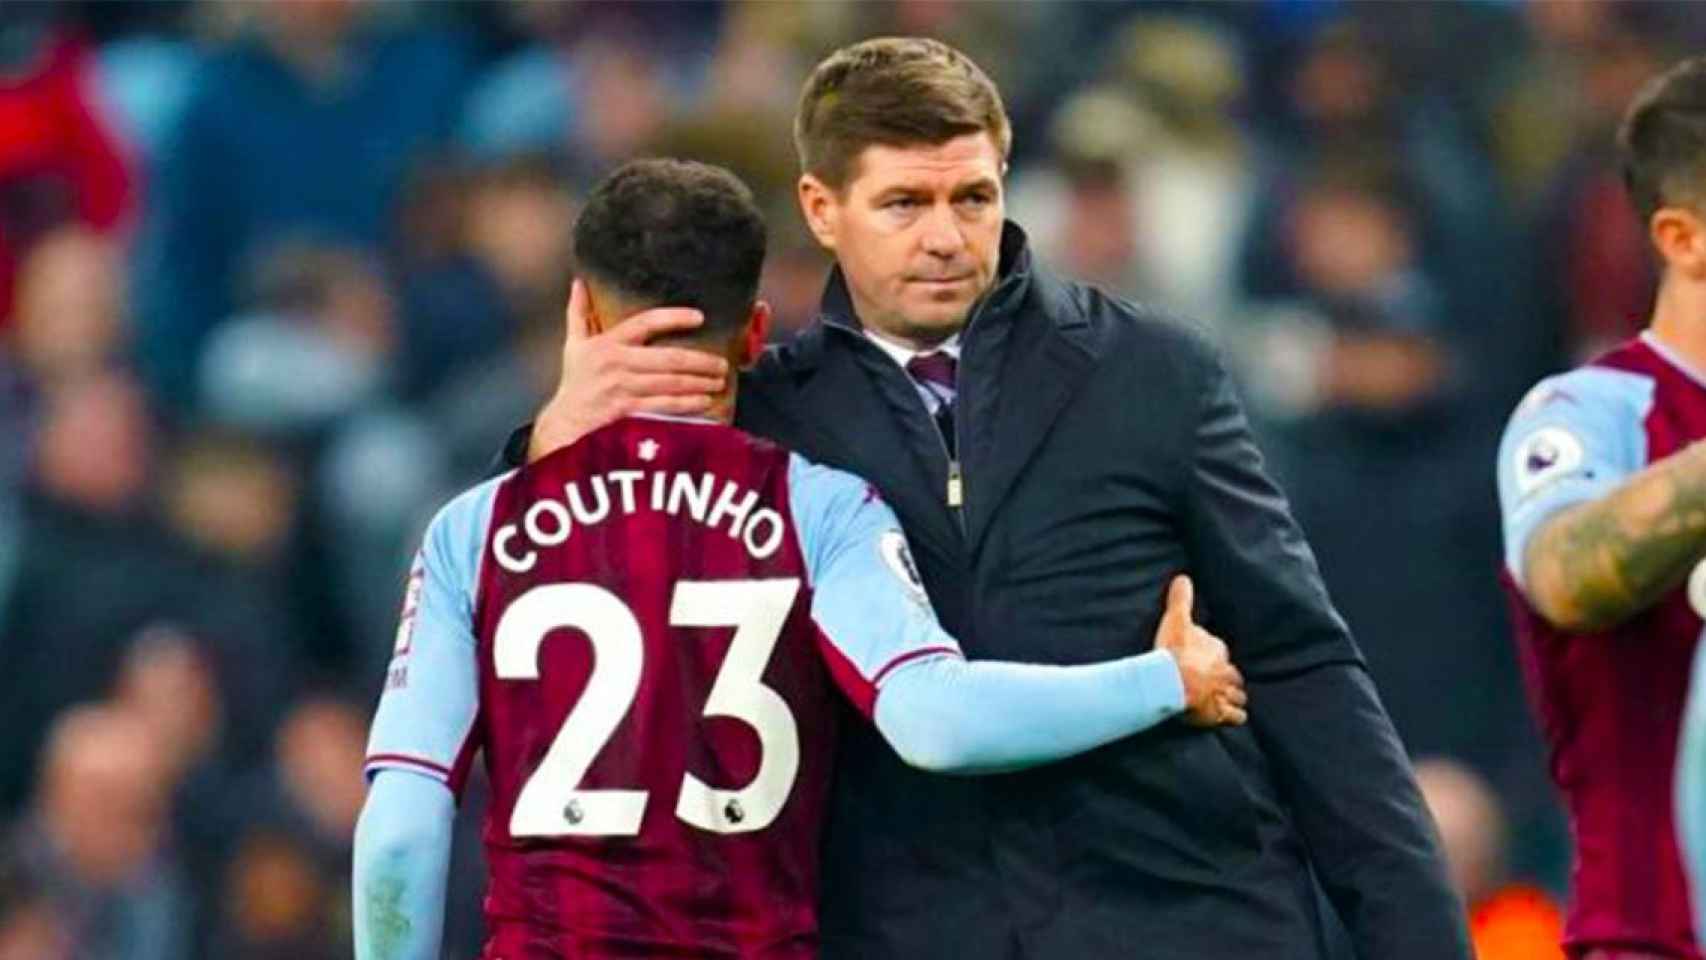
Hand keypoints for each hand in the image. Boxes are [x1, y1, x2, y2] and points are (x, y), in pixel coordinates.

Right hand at [528, 280, 729, 461]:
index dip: (674, 318)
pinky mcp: (627, 411)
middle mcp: (616, 363)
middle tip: (722, 363)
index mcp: (608, 343)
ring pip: (671, 383)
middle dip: (701, 361)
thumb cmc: (575, 383)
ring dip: (700, 382)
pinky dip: (687, 404)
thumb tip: (578, 283)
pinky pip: (664, 405)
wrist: (564, 424)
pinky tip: (705, 402)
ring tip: (719, 381)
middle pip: (669, 358)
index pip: (646, 322)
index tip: (699, 317)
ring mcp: (623, 388)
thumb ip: (579, 314)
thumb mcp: (574, 346)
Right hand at [1153, 575, 1246, 726]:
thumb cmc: (1174, 651)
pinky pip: (1235, 717)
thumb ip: (1181, 600)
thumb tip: (1183, 577)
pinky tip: (1231, 717)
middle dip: (1229, 679)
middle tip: (1219, 682)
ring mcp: (1224, 694)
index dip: (1214, 656)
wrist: (1172, 681)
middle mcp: (1226, 672)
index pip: (1220, 651)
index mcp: (1217, 649)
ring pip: (1238, 696)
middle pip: (1234, 675)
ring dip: (1234, 698)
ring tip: (1229, 700)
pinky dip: (1234, 717)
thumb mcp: (1176, 619)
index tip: (1207, 659)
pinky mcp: (1220, 714)